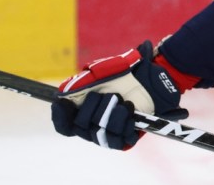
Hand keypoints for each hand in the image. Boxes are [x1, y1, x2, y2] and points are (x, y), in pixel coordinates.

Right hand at [51, 40, 187, 148]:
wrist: (152, 78)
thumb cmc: (126, 72)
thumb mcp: (101, 71)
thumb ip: (80, 83)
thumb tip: (61, 97)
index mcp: (83, 110)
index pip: (63, 125)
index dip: (61, 117)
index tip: (65, 104)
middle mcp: (93, 124)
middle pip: (80, 128)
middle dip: (93, 108)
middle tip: (110, 95)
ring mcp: (109, 133)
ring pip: (99, 134)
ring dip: (111, 114)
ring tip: (123, 101)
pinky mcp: (126, 139)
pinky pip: (118, 141)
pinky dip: (124, 123)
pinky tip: (131, 110)